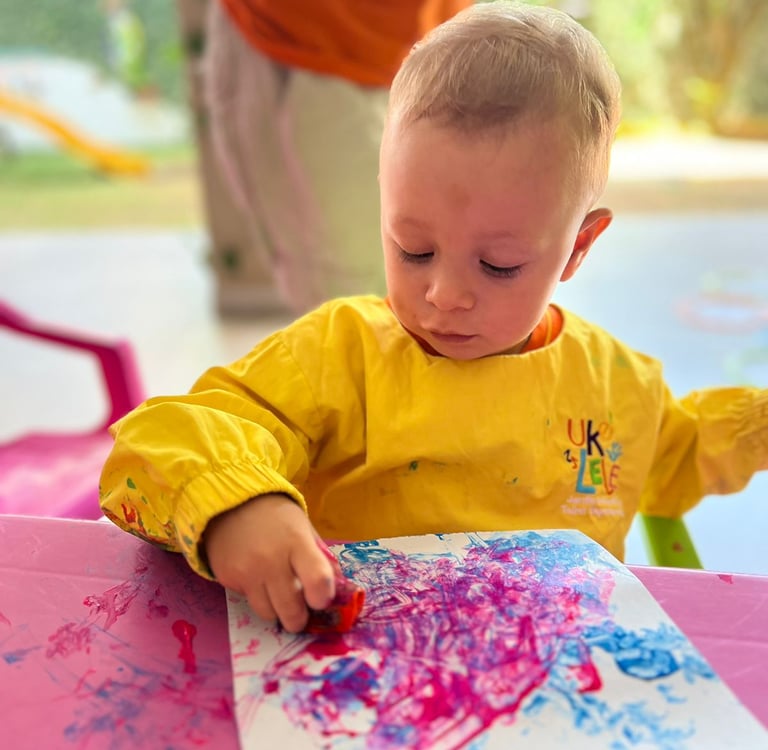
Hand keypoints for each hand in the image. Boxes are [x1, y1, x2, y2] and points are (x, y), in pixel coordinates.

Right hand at [204, 494, 335, 632]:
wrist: (232, 503)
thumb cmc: (276, 517)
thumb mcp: (304, 528)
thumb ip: (320, 558)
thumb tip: (337, 589)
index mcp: (297, 542)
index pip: (317, 581)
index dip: (323, 598)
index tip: (321, 600)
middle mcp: (270, 559)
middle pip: (291, 609)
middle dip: (299, 619)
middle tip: (300, 615)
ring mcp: (246, 571)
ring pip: (268, 613)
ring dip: (276, 610)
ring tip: (278, 595)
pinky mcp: (227, 578)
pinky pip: (248, 601)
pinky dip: (256, 597)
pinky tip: (257, 579)